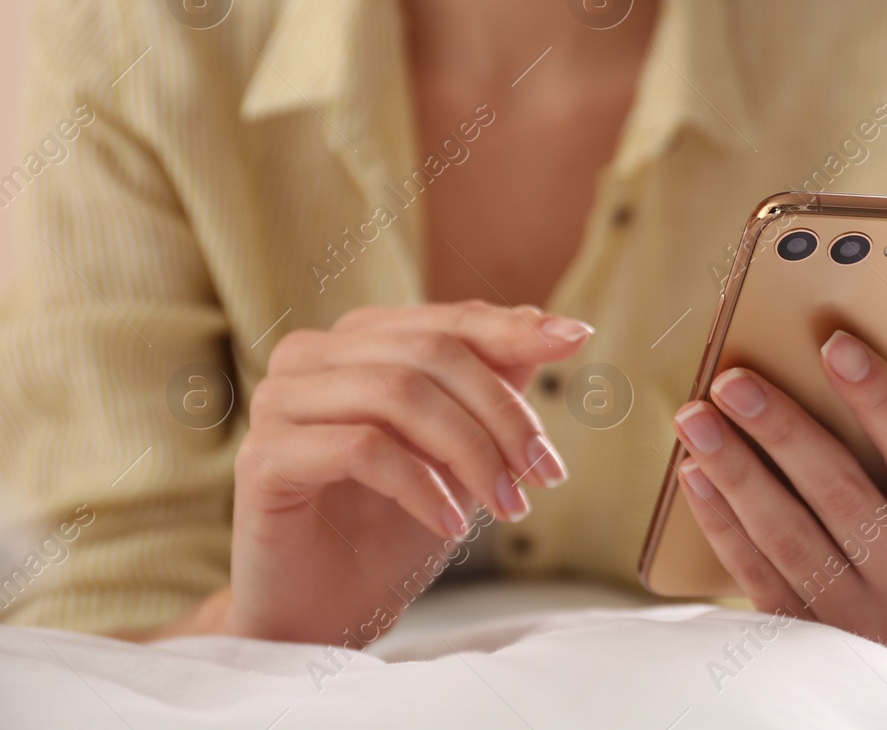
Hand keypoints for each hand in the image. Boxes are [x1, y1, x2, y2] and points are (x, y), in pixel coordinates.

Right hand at [225, 300, 590, 643]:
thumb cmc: (392, 528)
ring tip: (507, 507)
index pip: (448, 321)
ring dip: (471, 452)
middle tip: (545, 473)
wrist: (324, 612)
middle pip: (430, 354)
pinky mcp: (263, 457)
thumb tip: (559, 329)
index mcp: (358, 341)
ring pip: (399, 394)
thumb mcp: (462, 451)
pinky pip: (363, 448)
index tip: (575, 340)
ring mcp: (279, 401)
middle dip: (502, 413)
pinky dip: (422, 485)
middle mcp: (311, 356)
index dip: (514, 329)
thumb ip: (496, 386)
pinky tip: (451, 523)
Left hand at [672, 330, 886, 671]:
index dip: (880, 399)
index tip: (836, 345)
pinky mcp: (806, 634)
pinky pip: (756, 574)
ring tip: (696, 417)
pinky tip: (695, 474)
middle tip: (734, 380)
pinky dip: (721, 522)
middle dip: (783, 431)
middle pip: (841, 494)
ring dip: (736, 471)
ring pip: (788, 536)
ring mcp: (857, 616)